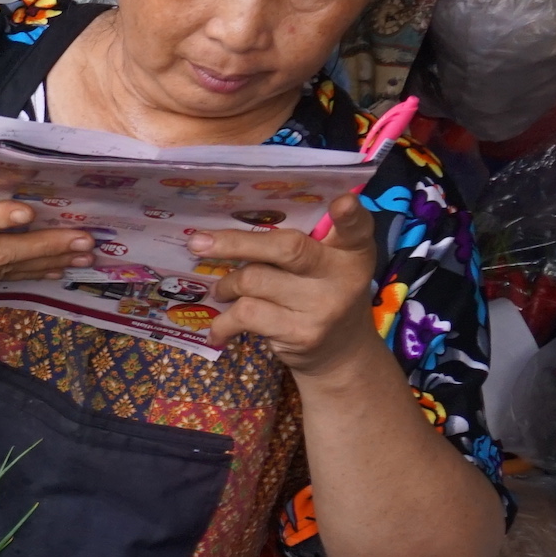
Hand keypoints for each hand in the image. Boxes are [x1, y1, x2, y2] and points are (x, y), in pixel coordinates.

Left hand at [192, 196, 381, 374]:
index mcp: (353, 250)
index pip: (356, 227)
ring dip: (227, 284)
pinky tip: (218, 328)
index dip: (351, 214)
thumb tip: (222, 234)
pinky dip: (224, 320)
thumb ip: (297, 245)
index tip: (342, 202)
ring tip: (222, 291)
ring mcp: (322, 307)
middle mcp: (343, 276)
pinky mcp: (300, 333)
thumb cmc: (320, 296)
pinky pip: (247, 314)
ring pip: (254, 280)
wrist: (340, 354)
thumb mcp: (325, 267)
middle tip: (198, 243)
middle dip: (236, 243)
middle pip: (287, 249)